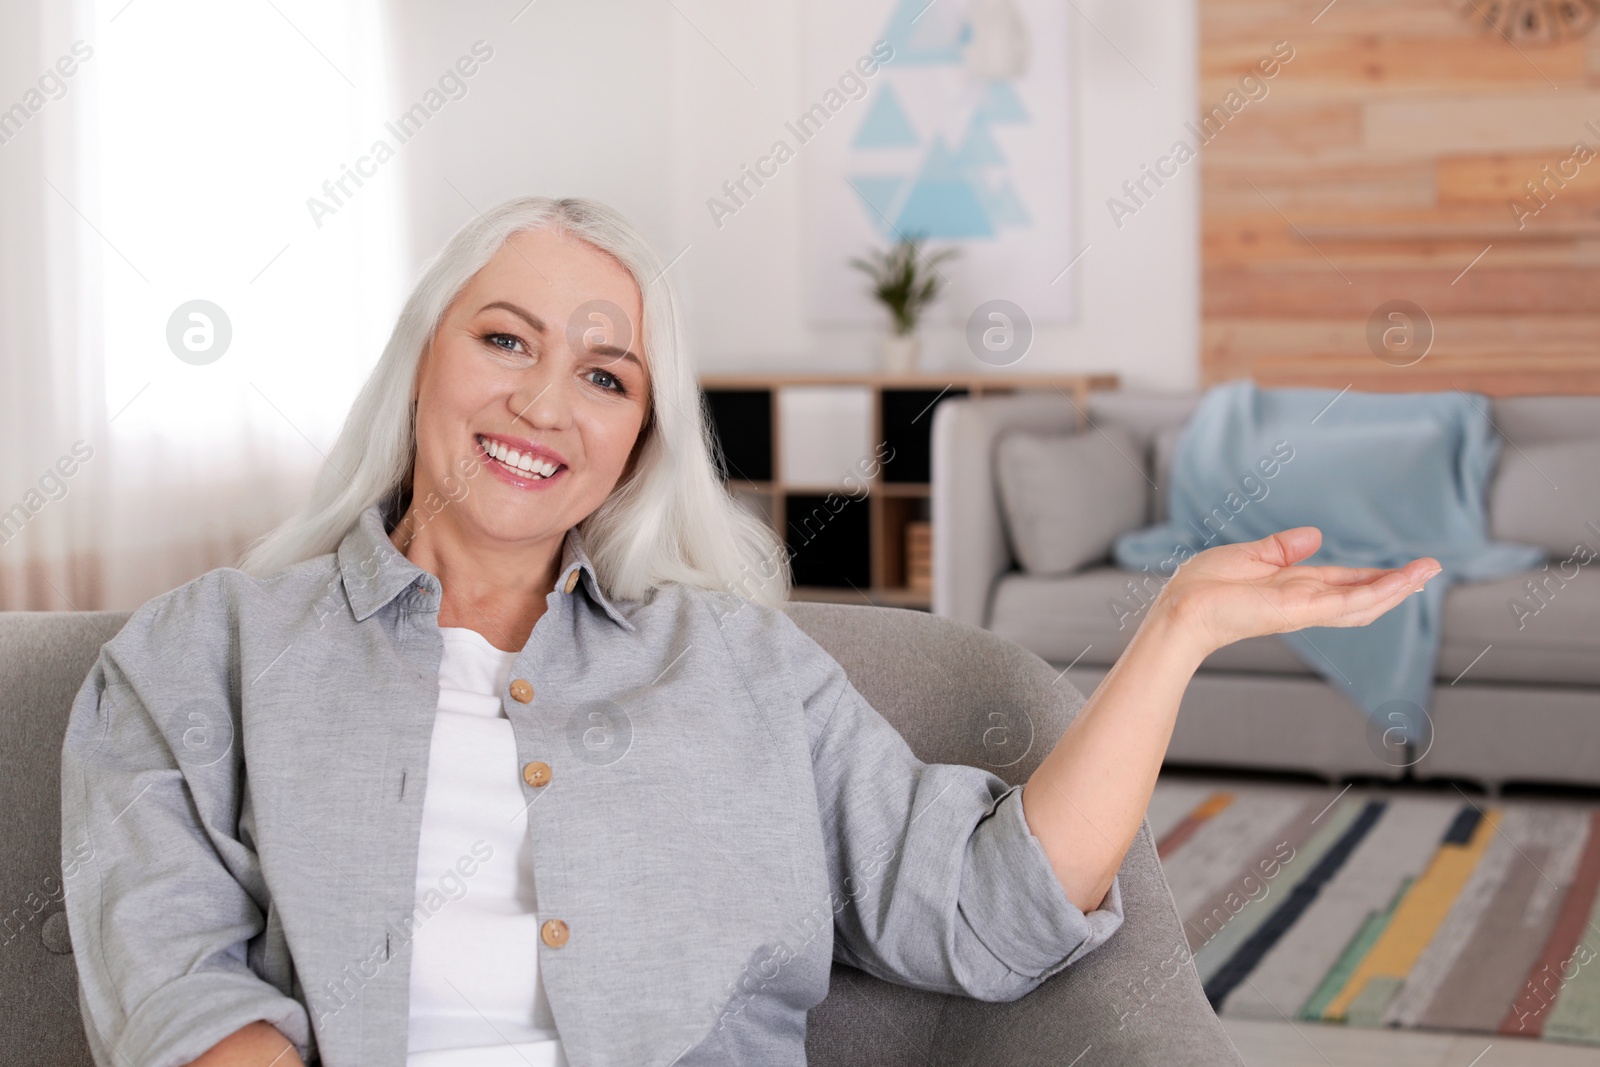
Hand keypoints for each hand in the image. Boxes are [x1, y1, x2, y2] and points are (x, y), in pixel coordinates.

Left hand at [1152, 526, 1441, 660]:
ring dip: (1397, 587)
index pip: (1342, 582)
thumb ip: (1283, 548)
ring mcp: (1306, 608)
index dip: (1372, 576)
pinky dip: (1378, 592)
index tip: (1401, 569)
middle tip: (1428, 570)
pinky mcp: (1302, 611)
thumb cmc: (1202, 586)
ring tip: (1427, 571)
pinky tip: (1403, 582)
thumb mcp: (1249, 556)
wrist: (1182, 608)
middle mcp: (1304, 601)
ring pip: (1363, 600)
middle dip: (1395, 584)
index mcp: (1293, 587)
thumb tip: (1315, 536)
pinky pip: (1348, 601)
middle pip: (1361, 594)